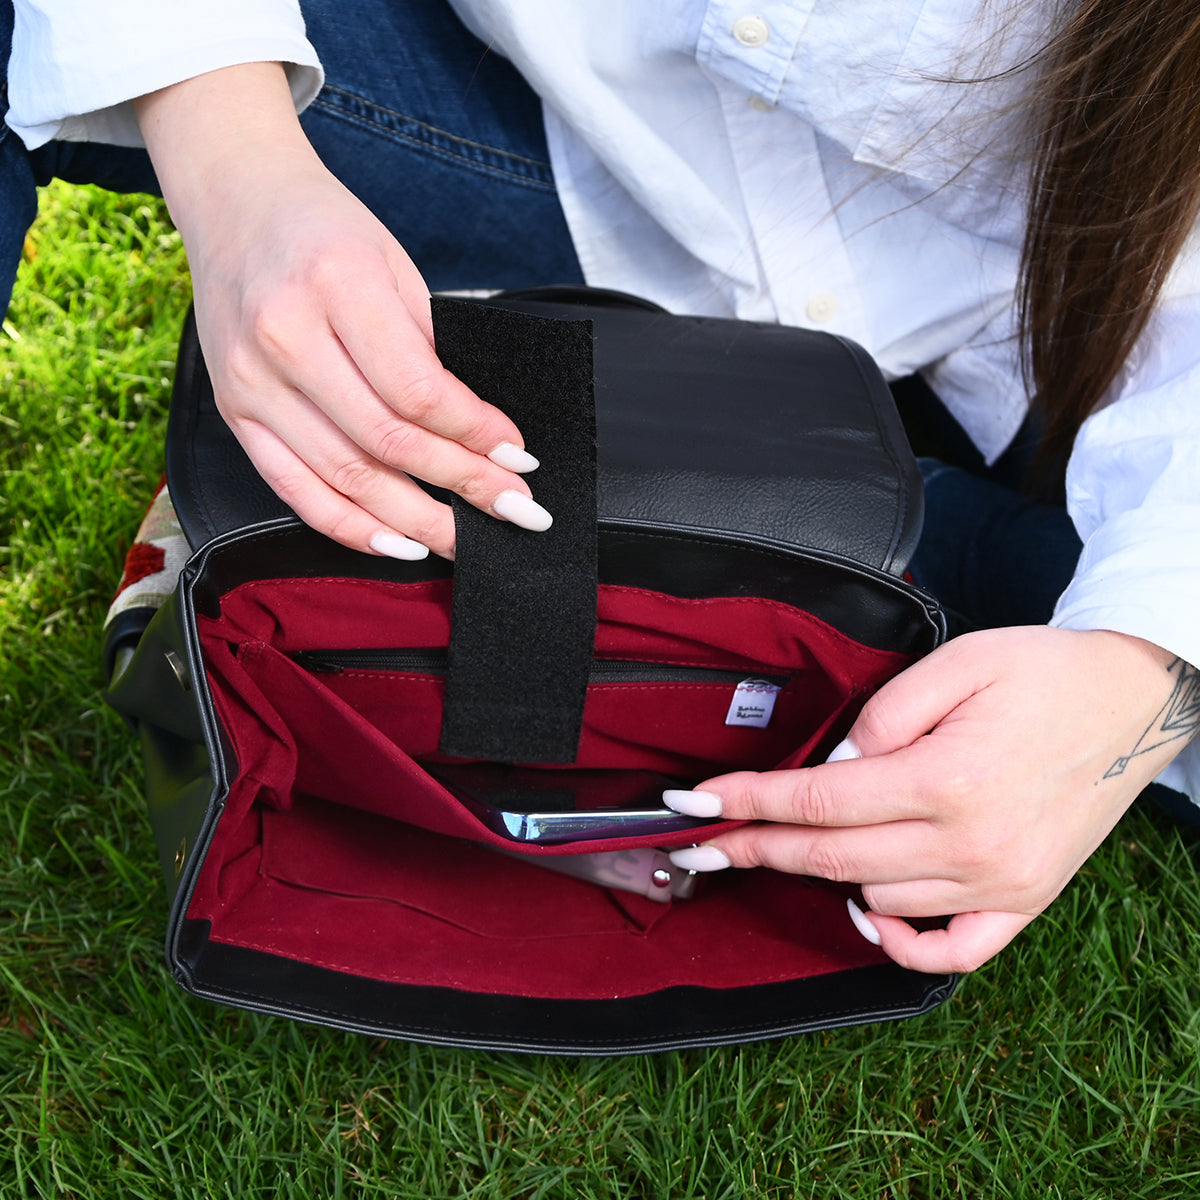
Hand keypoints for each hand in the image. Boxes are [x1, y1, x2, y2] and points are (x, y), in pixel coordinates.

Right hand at [136, 64, 548, 559]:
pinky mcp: (235, 414)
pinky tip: (398, 544)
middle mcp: (286, 337)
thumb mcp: (394, 264)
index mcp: (337, 285)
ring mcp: (252, 382)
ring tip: (467, 540)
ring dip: (416, 521)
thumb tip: (481, 433)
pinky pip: (296, 491)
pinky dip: (351, 527)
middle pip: (389, 441)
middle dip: (463, 486)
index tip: (520, 459)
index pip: (420, 390)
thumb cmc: (324, 229)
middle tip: (515, 511)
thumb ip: (431, 347)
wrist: (233, 200)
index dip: (477, 436)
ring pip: (346, 477)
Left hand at [667, 627, 1198, 973]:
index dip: (746, 802)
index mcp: (948, 780)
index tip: (693, 806)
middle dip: (756, 847)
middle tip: (700, 844)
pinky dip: (900, 942)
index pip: (817, 800)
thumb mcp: (957, 663)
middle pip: (831, 857)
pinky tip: (867, 915)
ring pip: (876, 898)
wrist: (1136, 701)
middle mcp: (971, 844)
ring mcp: (1001, 883)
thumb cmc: (1045, 672)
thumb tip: (832, 764)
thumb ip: (882, 715)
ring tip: (796, 839)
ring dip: (826, 871)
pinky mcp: (1025, 900)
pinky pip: (951, 951)